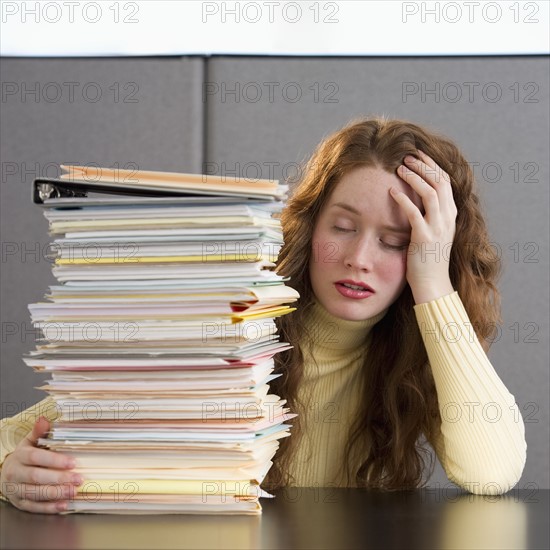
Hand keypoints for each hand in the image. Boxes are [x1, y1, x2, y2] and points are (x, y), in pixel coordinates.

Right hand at [0, 417, 81, 512]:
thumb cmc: (24, 456)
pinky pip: (34, 507)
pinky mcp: (20, 503)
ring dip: (56, 494)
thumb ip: (39, 432)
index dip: (54, 460)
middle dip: (59, 479)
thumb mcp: (30, 442)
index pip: (36, 457)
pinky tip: (63, 505)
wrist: (7, 474)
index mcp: (20, 456)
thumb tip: (43, 420)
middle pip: (36, 477)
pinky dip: (49, 507)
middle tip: (78, 479)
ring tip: (73, 492)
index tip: (73, 462)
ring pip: (35, 493)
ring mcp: (16, 490)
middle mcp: (16, 474)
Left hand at [390, 150, 456, 303]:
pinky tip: (391, 192)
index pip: (446, 182)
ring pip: (430, 192)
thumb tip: (417, 202)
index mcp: (450, 215)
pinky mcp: (424, 238)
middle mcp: (447, 218)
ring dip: (414, 177)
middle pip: (440, 181)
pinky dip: (402, 199)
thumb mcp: (434, 233)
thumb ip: (430, 216)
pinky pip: (414, 213)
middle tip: (407, 156)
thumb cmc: (428, 261)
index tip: (419, 155)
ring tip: (399, 168)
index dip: (433, 166)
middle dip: (424, 165)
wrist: (433, 285)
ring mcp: (438, 228)